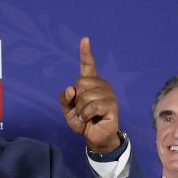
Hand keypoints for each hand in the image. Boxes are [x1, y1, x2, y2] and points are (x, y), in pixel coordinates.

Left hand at [59, 37, 121, 152]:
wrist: (94, 137)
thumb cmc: (83, 121)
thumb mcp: (68, 110)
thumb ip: (64, 99)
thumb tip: (70, 89)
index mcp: (90, 83)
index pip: (88, 65)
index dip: (85, 53)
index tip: (85, 39)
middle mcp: (101, 85)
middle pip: (80, 83)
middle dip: (76, 100)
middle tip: (82, 110)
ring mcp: (109, 94)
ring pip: (85, 97)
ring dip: (80, 111)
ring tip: (86, 117)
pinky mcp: (112, 105)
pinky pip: (93, 107)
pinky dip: (87, 115)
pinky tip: (91, 120)